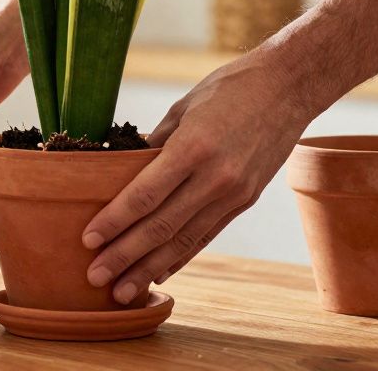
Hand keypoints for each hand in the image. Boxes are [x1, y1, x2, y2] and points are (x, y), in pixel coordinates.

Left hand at [81, 45, 315, 302]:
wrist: (290, 88)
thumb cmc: (228, 88)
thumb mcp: (182, 108)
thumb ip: (153, 144)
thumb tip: (120, 170)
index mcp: (193, 148)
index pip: (145, 195)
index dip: (114, 221)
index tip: (88, 240)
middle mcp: (215, 177)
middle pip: (161, 226)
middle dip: (124, 255)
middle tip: (94, 277)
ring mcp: (233, 193)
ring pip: (183, 240)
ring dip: (149, 268)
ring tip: (122, 291)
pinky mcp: (245, 201)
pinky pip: (206, 235)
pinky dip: (180, 257)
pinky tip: (159, 274)